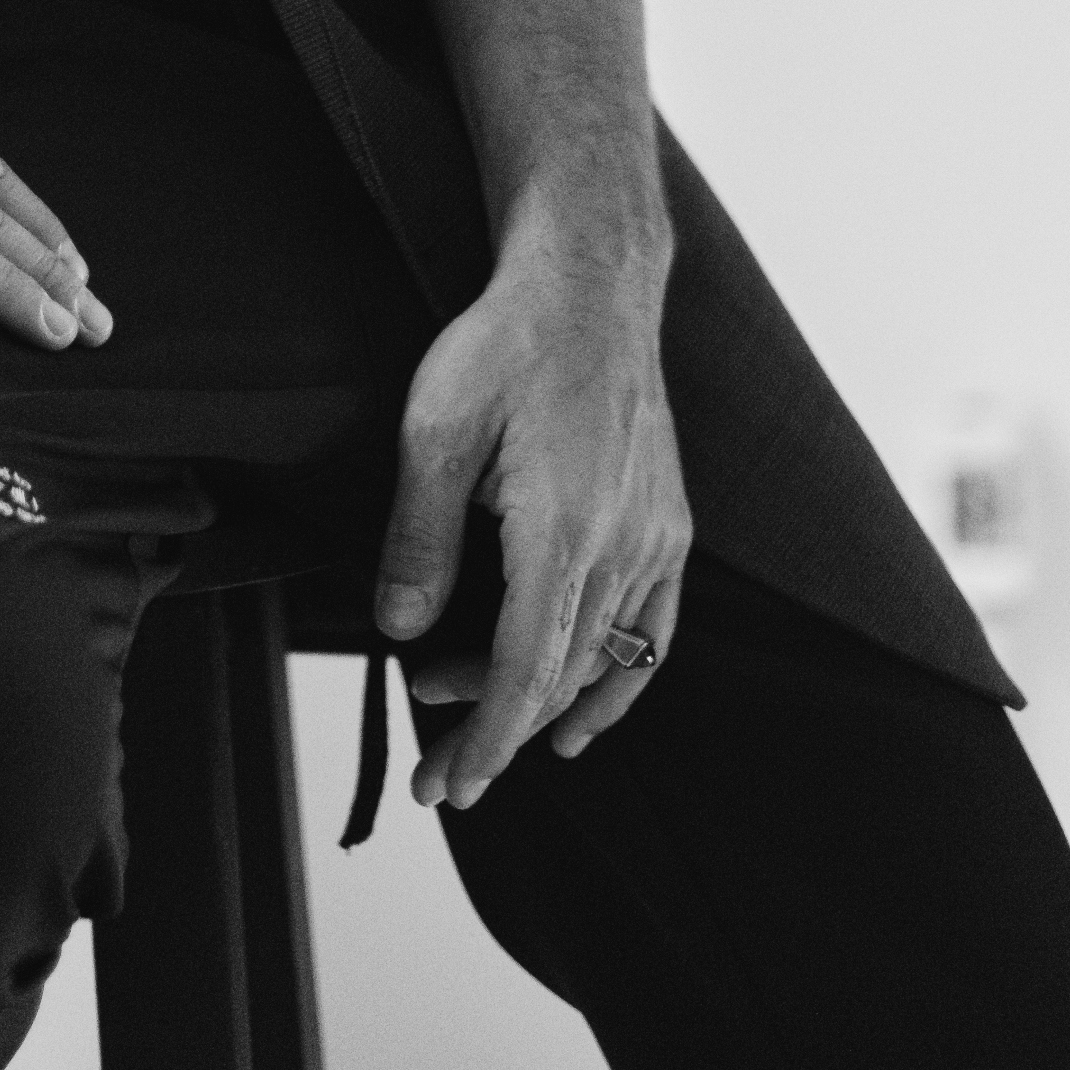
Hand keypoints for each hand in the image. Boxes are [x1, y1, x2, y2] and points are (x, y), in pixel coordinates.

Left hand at [373, 210, 689, 809]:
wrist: (589, 283)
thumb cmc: (505, 345)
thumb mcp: (435, 428)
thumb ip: (420, 536)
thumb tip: (399, 628)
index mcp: (565, 528)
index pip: (527, 669)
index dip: (486, 736)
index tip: (448, 785)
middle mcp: (625, 544)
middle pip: (562, 676)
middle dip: (497, 734)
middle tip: (438, 774)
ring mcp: (657, 537)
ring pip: (606, 659)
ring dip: (543, 707)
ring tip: (483, 738)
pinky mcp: (670, 524)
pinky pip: (655, 631)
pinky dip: (621, 684)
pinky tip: (583, 718)